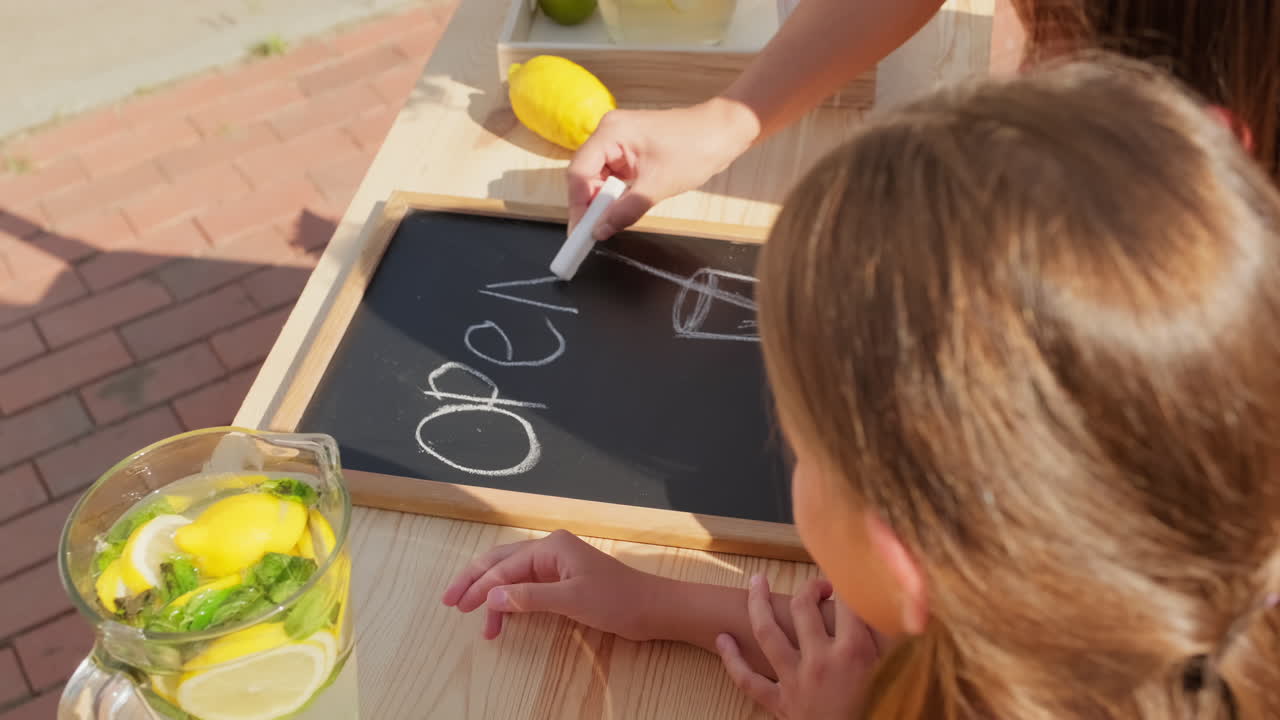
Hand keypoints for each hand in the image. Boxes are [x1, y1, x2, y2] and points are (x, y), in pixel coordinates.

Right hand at [441, 529, 654, 640]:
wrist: (652, 609)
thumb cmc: (618, 600)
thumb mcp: (572, 600)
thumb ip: (531, 598)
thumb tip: (492, 597)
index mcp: (551, 547)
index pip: (505, 566)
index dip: (479, 586)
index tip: (459, 606)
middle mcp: (550, 549)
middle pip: (501, 562)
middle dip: (475, 582)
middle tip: (451, 603)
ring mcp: (556, 564)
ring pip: (512, 575)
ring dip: (493, 596)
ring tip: (482, 625)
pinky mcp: (562, 580)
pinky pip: (526, 585)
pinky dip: (511, 600)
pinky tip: (502, 615)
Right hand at [567, 98, 757, 238]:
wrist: (723, 132)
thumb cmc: (696, 148)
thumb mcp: (658, 186)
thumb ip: (625, 210)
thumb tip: (600, 230)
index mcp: (611, 132)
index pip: (579, 172)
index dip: (578, 205)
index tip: (580, 233)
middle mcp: (609, 133)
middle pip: (584, 175)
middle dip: (589, 205)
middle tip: (593, 234)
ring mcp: (618, 141)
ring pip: (598, 178)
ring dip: (603, 202)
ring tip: (609, 223)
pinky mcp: (629, 150)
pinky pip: (613, 176)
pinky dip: (615, 195)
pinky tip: (620, 209)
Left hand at [716, 576, 878, 718]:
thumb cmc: (878, 713)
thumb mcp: (894, 677)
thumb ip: (892, 646)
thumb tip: (901, 615)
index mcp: (854, 653)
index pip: (847, 603)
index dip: (848, 585)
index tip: (849, 579)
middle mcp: (821, 661)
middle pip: (805, 609)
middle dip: (810, 588)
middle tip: (819, 586)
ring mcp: (795, 681)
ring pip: (767, 632)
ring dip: (758, 603)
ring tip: (756, 581)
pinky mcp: (779, 704)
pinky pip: (748, 681)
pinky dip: (732, 660)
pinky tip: (722, 640)